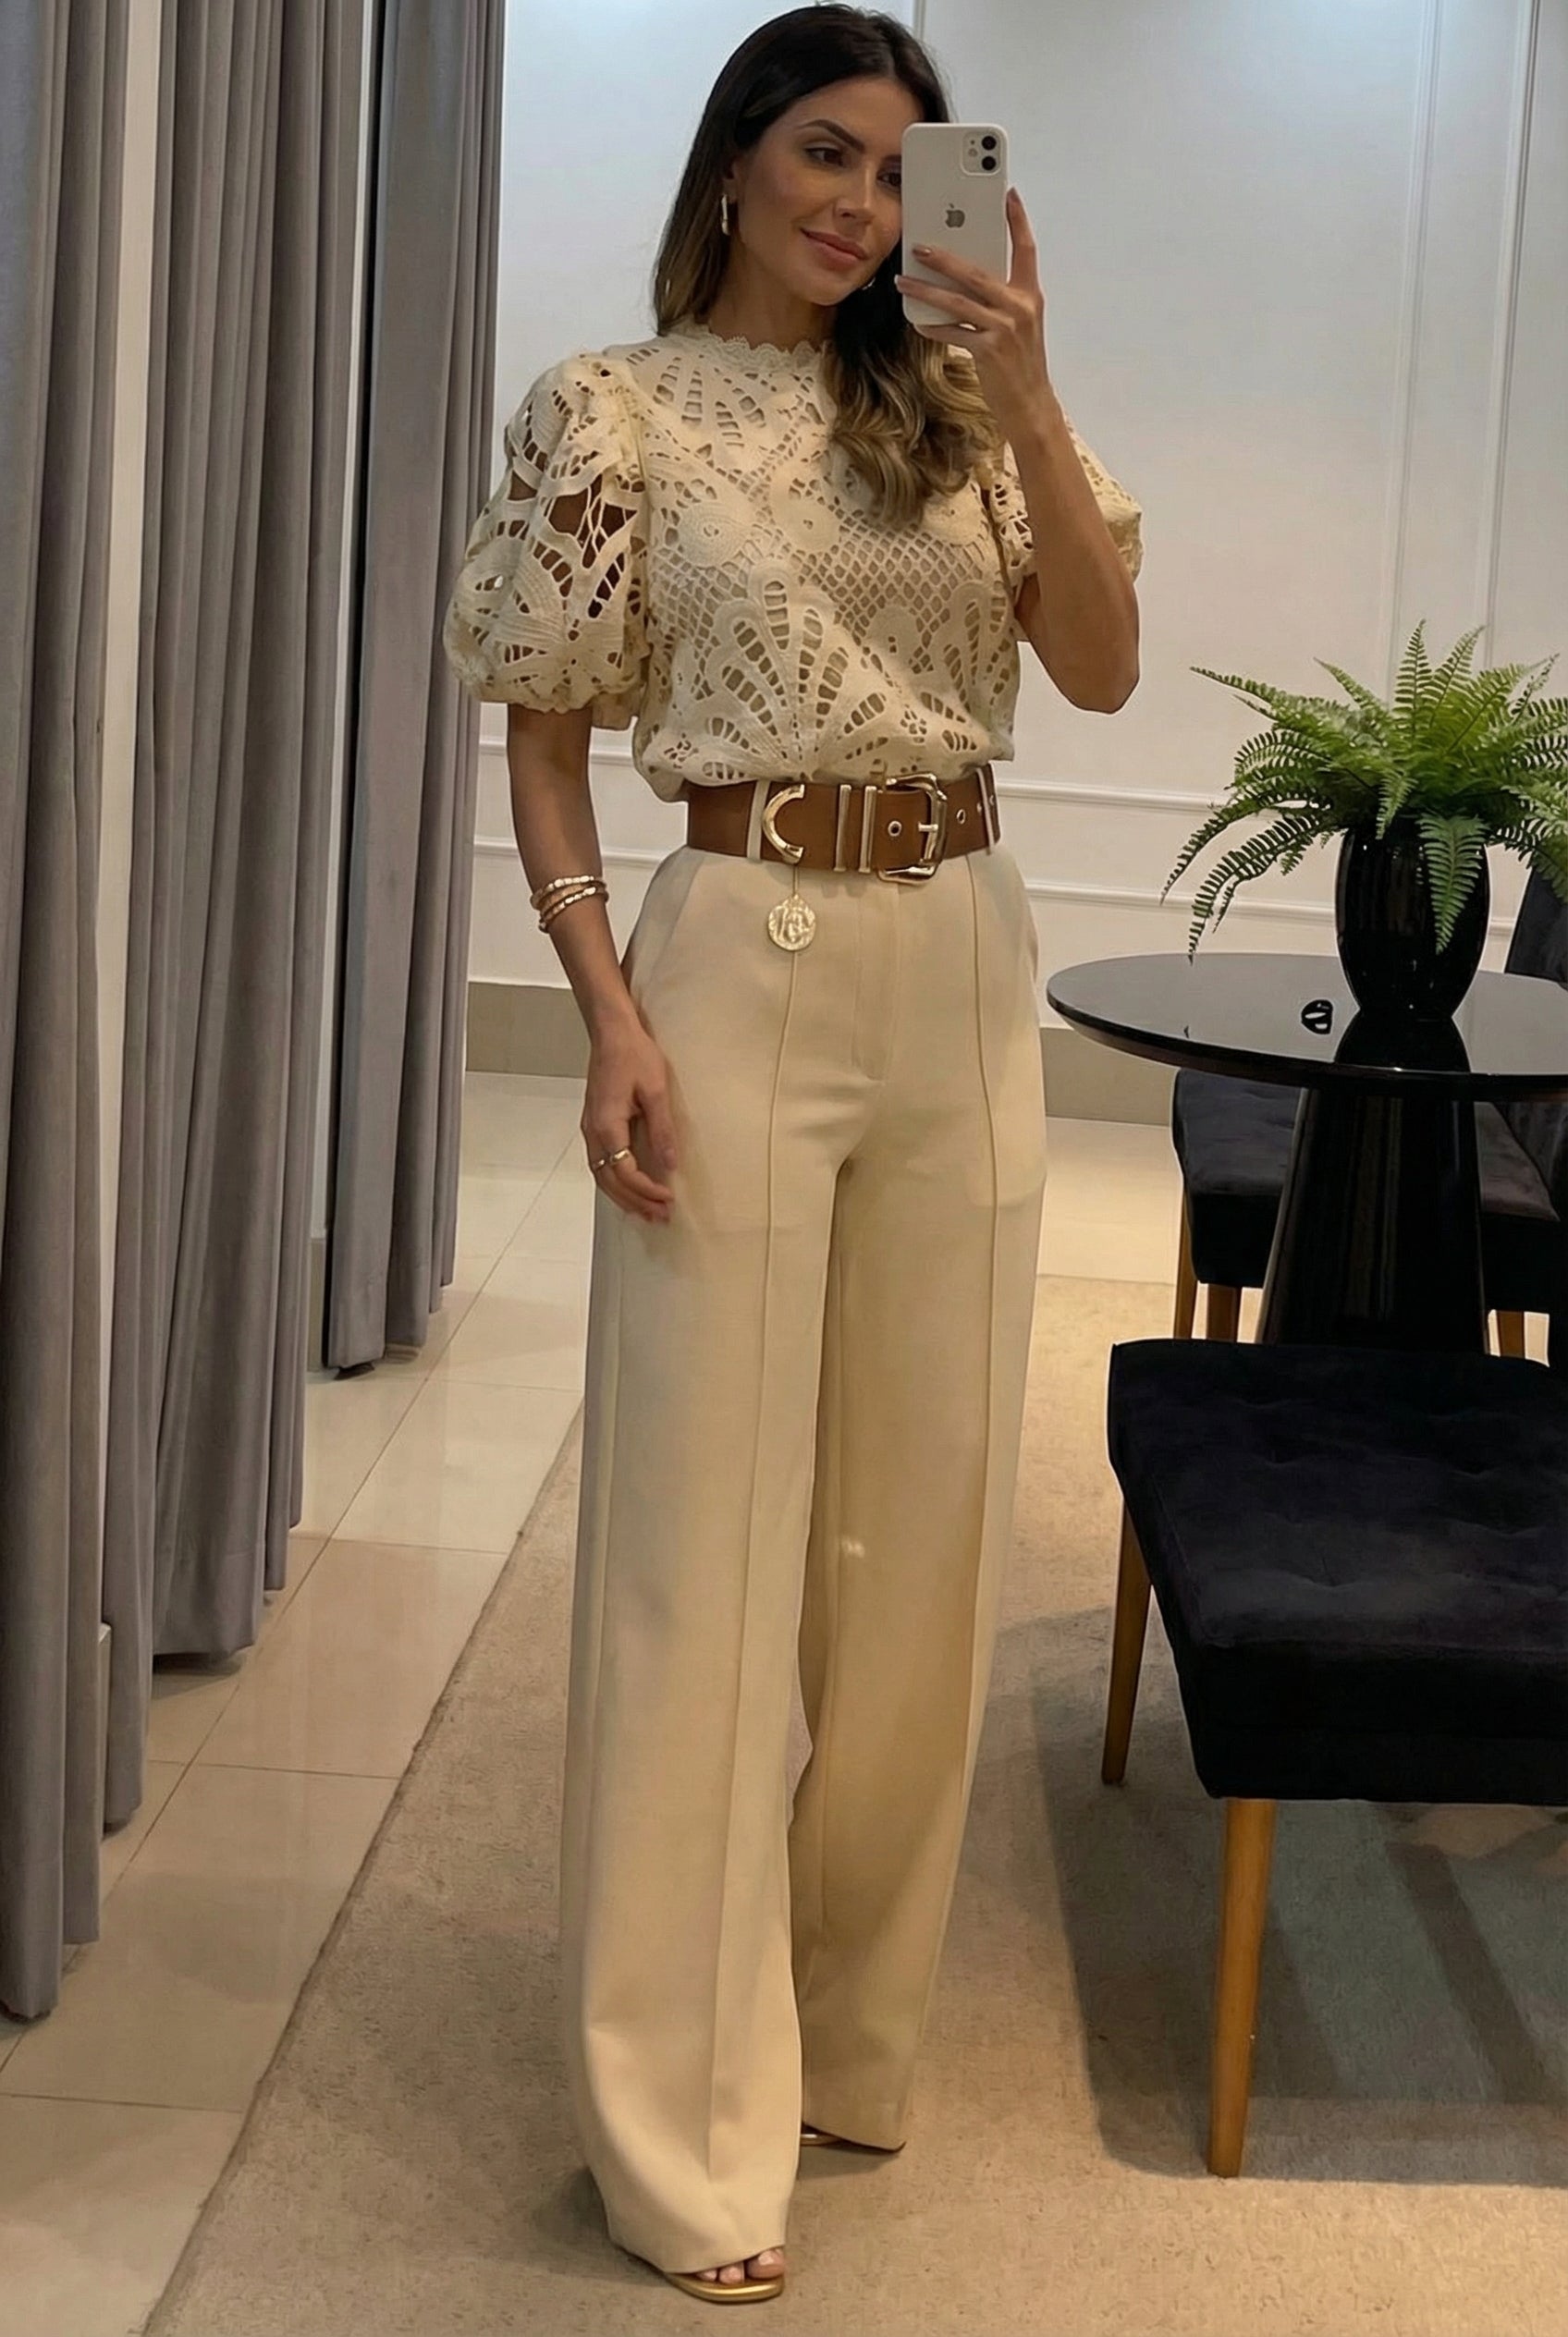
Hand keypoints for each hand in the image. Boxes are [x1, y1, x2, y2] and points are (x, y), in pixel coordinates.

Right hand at [583, 1015, 677, 1224]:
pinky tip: (631, 1189)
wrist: (611, 1032)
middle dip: (635, 1203)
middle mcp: (593, 1132)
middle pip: (609, 1181)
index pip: (625, 1171)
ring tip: (648, 1212)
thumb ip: (662, 1130)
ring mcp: (590, 1129)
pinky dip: (616, 1182)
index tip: (669, 1199)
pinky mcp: (594, 1124)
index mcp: (607, 1125)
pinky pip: (601, 1164)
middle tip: (661, 1217)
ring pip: (601, 1176)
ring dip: (624, 1197)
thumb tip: (670, 1164)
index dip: (646, 1190)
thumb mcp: (656, 1090)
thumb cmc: (634, 1054)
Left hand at [895, 186, 1050, 437]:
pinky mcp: (988, 350)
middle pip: (977, 272)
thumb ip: (1001, 299)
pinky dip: (933, 326)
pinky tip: (917, 321)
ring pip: (957, 301)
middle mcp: (1019, 307)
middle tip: (919, 245)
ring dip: (926, 290)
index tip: (1007, 194)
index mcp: (1030, 295)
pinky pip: (952, 332)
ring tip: (903, 281)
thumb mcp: (1020, 325)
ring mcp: (1004, 329)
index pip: (1026, 248)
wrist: (1030, 403)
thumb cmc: (1021, 362)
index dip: (1017, 220)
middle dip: (945, 256)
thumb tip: (967, 278)